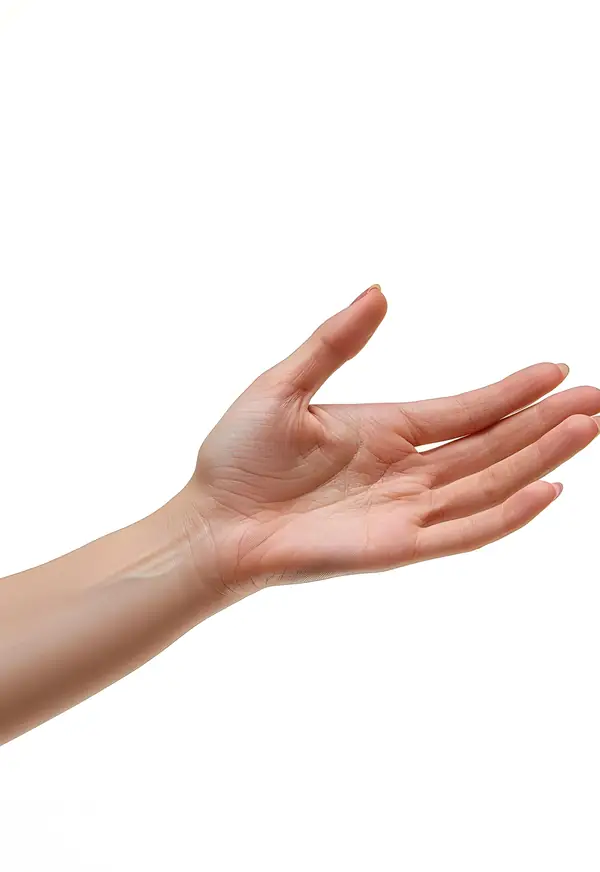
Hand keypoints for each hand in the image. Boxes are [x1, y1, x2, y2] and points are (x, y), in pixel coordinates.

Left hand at [187, 285, 599, 589]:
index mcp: (386, 430)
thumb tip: (380, 290)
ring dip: (541, 456)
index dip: (514, 390)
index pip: (468, 409)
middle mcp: (407, 470)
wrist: (211, 521)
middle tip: (598, 398)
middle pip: (493, 443)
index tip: (557, 368)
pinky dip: (508, 512)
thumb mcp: (285, 384)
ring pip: (491, 481)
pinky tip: (549, 489)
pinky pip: (465, 529)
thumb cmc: (238, 456)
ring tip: (588, 426)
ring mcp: (407, 510)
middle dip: (546, 421)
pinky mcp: (397, 547)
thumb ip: (334, 342)